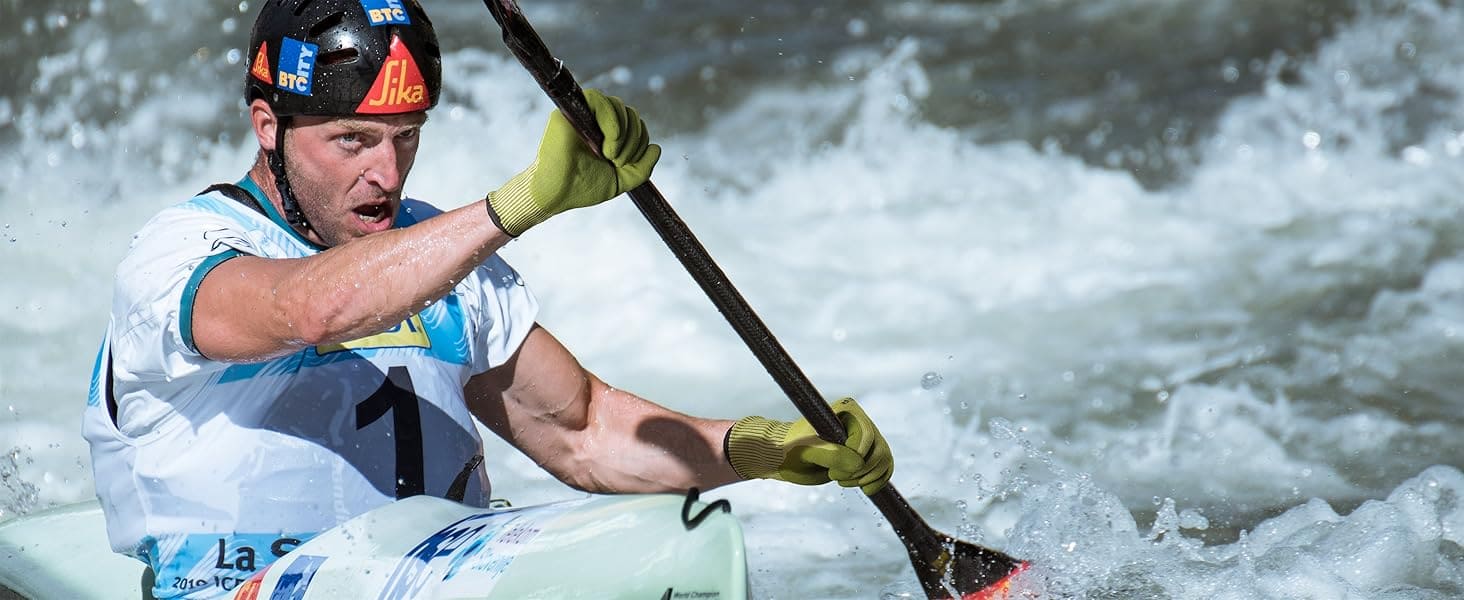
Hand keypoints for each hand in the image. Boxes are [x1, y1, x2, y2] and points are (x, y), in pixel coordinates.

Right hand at [485, 88, 660, 235]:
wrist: (559, 193)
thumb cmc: (584, 188)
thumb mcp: (620, 181)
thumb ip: (641, 168)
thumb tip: (657, 149)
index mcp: (608, 135)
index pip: (635, 124)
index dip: (639, 140)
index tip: (626, 163)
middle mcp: (596, 122)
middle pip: (630, 113)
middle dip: (633, 139)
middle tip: (617, 161)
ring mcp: (583, 114)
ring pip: (618, 105)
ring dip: (623, 134)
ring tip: (611, 156)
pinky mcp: (569, 111)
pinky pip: (598, 99)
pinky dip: (612, 120)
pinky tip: (609, 143)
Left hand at [726, 398, 893, 494]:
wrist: (785, 458)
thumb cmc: (791, 450)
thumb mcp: (807, 452)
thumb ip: (832, 455)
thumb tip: (859, 464)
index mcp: (846, 410)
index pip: (867, 436)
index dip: (855, 457)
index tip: (831, 471)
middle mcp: (859, 422)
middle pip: (879, 449)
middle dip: (862, 470)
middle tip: (835, 478)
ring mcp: (864, 439)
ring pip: (884, 459)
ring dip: (869, 477)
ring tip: (844, 482)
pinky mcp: (865, 455)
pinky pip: (885, 467)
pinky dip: (879, 480)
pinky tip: (865, 488)